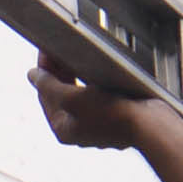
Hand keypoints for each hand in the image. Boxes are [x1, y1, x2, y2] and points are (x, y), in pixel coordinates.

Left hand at [30, 59, 168, 154]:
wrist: (149, 124)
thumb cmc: (112, 114)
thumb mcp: (72, 97)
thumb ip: (49, 86)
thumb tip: (33, 76)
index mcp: (64, 130)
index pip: (45, 96)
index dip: (43, 72)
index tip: (45, 53)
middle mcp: (78, 131)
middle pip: (61, 96)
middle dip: (57, 72)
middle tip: (57, 50)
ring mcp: (97, 125)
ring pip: (78, 95)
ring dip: (73, 75)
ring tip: (72, 55)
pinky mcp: (114, 117)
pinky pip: (95, 96)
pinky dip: (90, 82)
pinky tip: (93, 69)